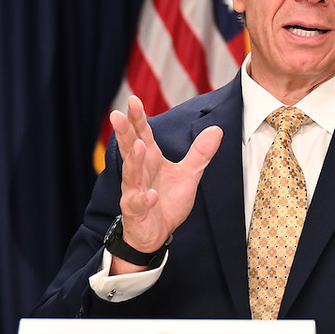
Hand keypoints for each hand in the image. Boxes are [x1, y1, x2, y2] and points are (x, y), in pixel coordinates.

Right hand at [111, 95, 221, 265]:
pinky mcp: (136, 212)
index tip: (134, 100)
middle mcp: (139, 173)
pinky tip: (150, 195)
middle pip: (130, 149)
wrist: (156, 233)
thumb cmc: (166, 201)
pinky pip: (138, 204)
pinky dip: (144, 199)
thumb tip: (216, 129)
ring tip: (139, 146)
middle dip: (125, 133)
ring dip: (134, 161)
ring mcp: (134, 192)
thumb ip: (199, 153)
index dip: (138, 118)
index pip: (142, 135)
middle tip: (117, 115)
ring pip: (131, 175)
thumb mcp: (188, 175)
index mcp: (150, 160)